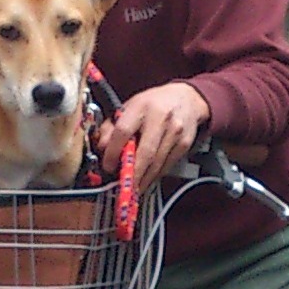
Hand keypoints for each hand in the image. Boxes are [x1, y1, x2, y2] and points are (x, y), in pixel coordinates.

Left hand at [96, 81, 210, 192]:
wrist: (186, 99)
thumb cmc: (153, 105)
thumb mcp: (130, 108)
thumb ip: (113, 127)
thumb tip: (102, 148)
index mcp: (141, 106)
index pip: (123, 131)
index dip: (114, 152)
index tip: (108, 166)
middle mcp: (160, 118)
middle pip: (145, 153)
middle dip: (133, 174)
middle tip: (124, 189)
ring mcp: (175, 131)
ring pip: (157, 164)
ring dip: (144, 180)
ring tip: (134, 189)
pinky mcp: (185, 143)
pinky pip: (167, 166)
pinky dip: (155, 175)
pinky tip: (148, 178)